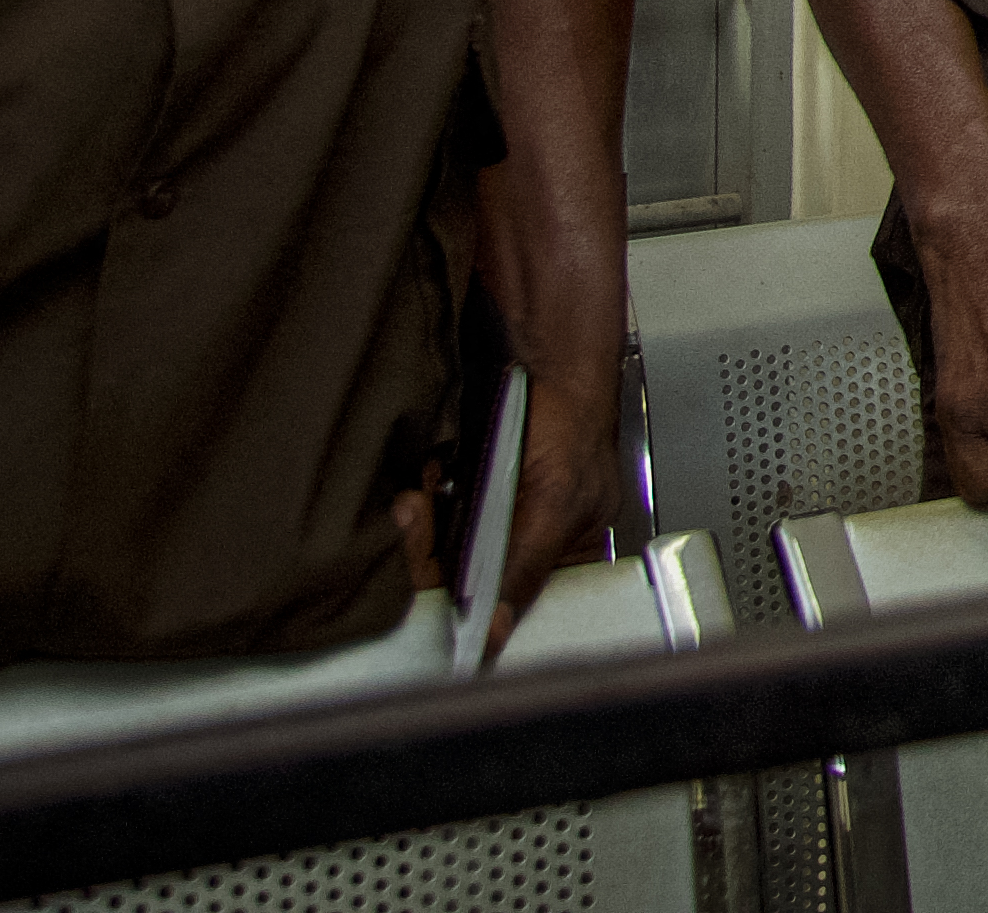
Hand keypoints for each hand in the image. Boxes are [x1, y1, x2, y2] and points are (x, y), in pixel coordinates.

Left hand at [384, 362, 620, 659]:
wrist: (538, 352)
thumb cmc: (569, 417)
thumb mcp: (556, 503)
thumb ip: (525, 570)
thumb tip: (496, 636)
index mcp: (562, 549)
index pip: (507, 599)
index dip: (468, 601)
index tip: (438, 590)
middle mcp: (523, 534)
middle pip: (461, 574)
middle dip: (430, 551)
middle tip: (418, 519)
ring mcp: (490, 508)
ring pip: (436, 545)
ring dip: (419, 522)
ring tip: (420, 494)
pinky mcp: (462, 483)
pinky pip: (426, 514)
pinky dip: (419, 499)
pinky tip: (426, 478)